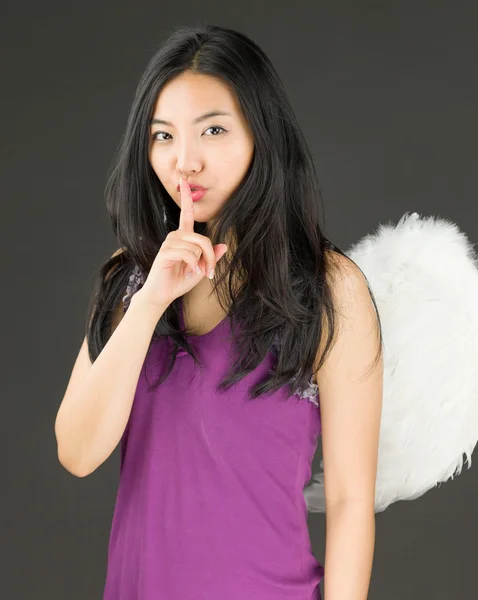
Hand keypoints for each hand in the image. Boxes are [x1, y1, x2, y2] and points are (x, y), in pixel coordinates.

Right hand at [138, 175, 227, 309]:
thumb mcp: (201, 269)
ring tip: (195, 272)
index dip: (186, 198)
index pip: (186, 214)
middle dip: (210, 257)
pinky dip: (193, 265)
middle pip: (203, 239)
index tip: (185, 181)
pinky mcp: (165, 252)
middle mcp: (175, 236)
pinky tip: (188, 271)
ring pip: (197, 247)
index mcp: (183, 237)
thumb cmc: (179, 281)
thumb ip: (212, 257)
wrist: (163, 294)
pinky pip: (188, 254)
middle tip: (209, 272)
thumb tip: (224, 246)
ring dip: (201, 263)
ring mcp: (169, 243)